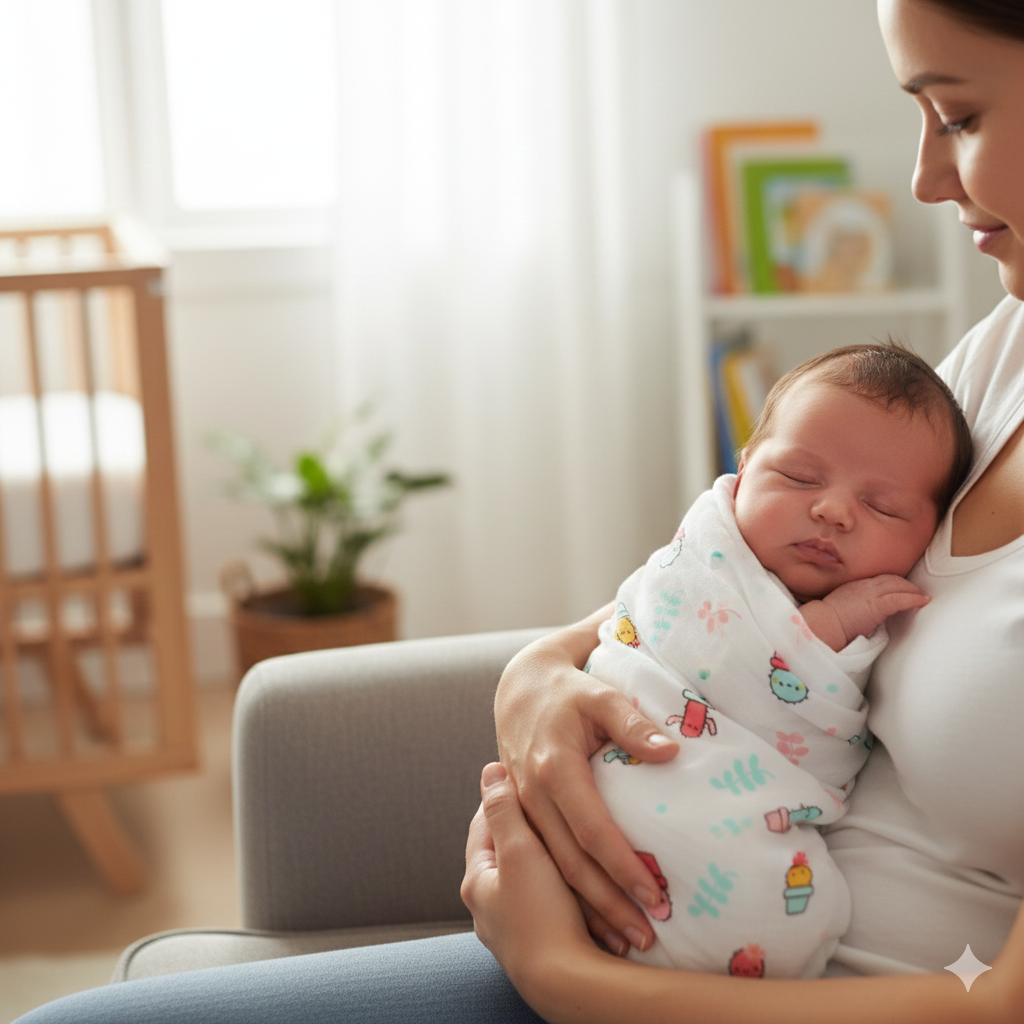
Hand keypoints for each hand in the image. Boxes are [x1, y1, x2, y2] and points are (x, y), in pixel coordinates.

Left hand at [462, 763, 597, 991]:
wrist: (566, 983)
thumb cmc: (540, 915)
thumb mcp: (519, 852)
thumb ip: (505, 809)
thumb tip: (490, 770)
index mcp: (477, 878)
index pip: (485, 823)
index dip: (506, 795)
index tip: (528, 774)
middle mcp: (490, 904)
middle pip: (508, 851)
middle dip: (531, 827)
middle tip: (556, 802)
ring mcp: (515, 925)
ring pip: (533, 878)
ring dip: (552, 858)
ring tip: (573, 835)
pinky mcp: (542, 940)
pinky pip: (552, 901)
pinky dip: (565, 886)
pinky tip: (583, 878)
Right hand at [494, 610, 678, 952]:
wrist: (520, 685)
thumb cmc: (570, 688)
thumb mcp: (601, 694)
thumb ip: (633, 723)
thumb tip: (671, 752)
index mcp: (554, 768)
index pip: (591, 829)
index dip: (622, 865)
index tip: (654, 895)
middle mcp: (532, 795)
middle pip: (570, 862)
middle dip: (607, 904)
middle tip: (645, 938)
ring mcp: (523, 808)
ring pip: (553, 869)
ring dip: (586, 908)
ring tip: (624, 941)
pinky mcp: (522, 814)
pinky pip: (543, 859)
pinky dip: (566, 893)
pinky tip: (591, 918)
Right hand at [805, 574, 929, 649]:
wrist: (824, 623)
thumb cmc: (828, 621)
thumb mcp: (841, 607)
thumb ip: (853, 606)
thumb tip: (862, 615)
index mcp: (854, 586)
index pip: (879, 579)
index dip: (893, 582)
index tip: (900, 588)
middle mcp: (864, 585)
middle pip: (891, 579)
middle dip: (906, 584)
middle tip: (916, 591)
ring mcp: (871, 593)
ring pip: (898, 585)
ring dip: (912, 590)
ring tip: (922, 596)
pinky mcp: (877, 605)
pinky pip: (900, 598)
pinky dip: (914, 598)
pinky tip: (923, 601)